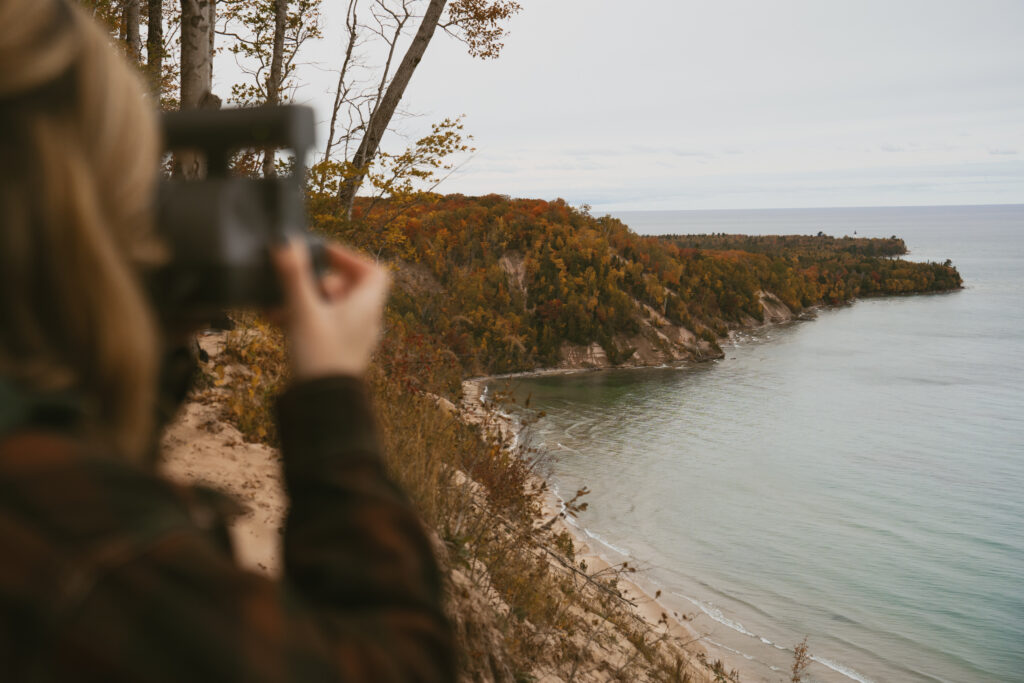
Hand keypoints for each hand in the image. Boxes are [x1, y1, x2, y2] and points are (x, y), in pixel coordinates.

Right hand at [271, 240, 389, 379]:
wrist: (323, 408)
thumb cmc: (320, 358)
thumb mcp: (304, 312)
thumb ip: (294, 276)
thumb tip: (286, 241)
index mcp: (367, 307)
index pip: (375, 272)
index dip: (351, 257)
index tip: (324, 255)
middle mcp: (365, 321)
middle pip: (351, 287)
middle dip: (320, 281)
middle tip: (300, 284)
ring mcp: (352, 338)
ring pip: (332, 307)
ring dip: (305, 300)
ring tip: (279, 304)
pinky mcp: (336, 352)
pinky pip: (322, 326)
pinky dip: (302, 318)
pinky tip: (275, 321)